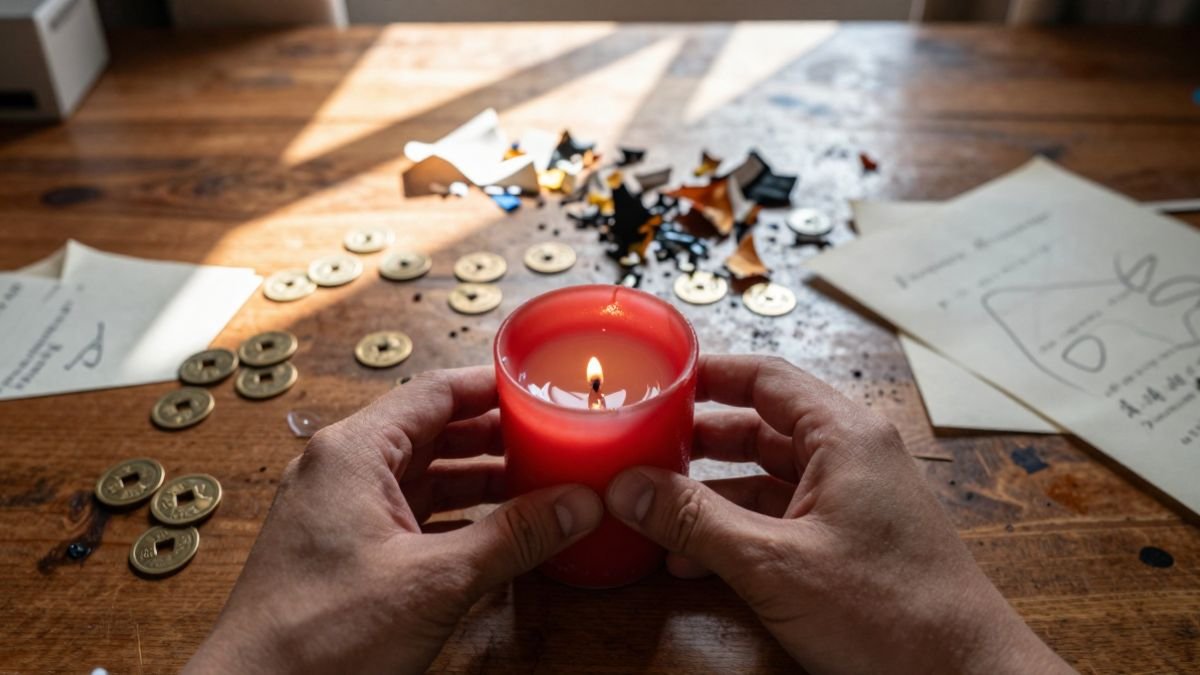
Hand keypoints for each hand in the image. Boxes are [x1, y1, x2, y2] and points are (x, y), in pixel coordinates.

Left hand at [185, 367, 602, 673]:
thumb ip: (513, 537)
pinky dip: (454, 517)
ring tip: (537, 484)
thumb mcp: (435, 580)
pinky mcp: (342, 549)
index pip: (434, 392)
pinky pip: (409, 514)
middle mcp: (341, 470)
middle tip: (552, 439)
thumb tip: (576, 505)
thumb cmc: (317, 637)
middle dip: (495, 437)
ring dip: (479, 481)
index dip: (491, 387)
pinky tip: (495, 533)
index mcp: (353, 452)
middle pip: (432, 432)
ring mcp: (338, 510)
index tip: (539, 388)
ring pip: (423, 476)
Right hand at [606, 355, 1071, 674]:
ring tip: (652, 507)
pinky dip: (737, 530)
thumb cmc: (894, 614)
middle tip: (641, 445)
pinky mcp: (850, 542)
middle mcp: (851, 457)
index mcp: (844, 436)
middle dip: (697, 441)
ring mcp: (852, 501)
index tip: (656, 378)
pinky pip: (781, 519)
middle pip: (760, 426)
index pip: (765, 377)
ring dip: (711, 495)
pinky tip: (693, 558)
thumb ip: (696, 521)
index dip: (707, 373)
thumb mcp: (774, 563)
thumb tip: (628, 486)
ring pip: (766, 478)